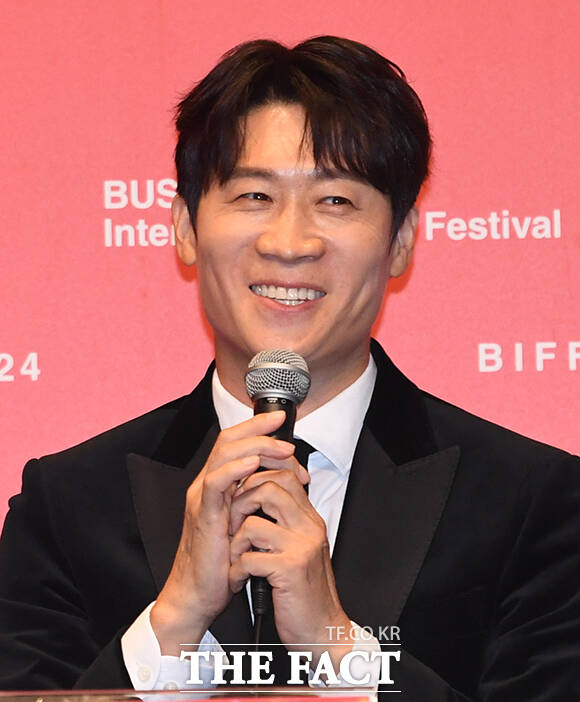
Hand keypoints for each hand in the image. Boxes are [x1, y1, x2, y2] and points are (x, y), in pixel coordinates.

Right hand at [150, 410, 307, 654]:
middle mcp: (206, 486)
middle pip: (229, 440)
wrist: (196, 596)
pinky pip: (216, 483)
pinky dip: (235, 469)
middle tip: (287, 433)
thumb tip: (285, 481)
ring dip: (256, 447)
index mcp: (217, 485)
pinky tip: (253, 464)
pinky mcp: (204, 516)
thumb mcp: (244, 523)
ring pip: (223, 455)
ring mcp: (203, 499)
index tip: (282, 420)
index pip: (234, 442)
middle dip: (260, 430)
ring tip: (282, 448)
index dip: (256, 426)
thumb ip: (256, 499)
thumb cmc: (222, 563)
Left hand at [228, 467, 352, 666]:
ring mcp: (301, 547)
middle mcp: (308, 528)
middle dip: (240, 504)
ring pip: (253, 524)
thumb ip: (286, 523)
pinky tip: (240, 580)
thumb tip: (258, 498)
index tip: (241, 498)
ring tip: (236, 558)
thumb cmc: (305, 593)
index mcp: (310, 520)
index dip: (256, 480)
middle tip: (233, 526)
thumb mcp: (299, 549)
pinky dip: (236, 571)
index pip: (285, 477)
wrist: (322, 630)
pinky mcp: (290, 570)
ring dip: (235, 543)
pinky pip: (249, 558)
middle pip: (269, 489)